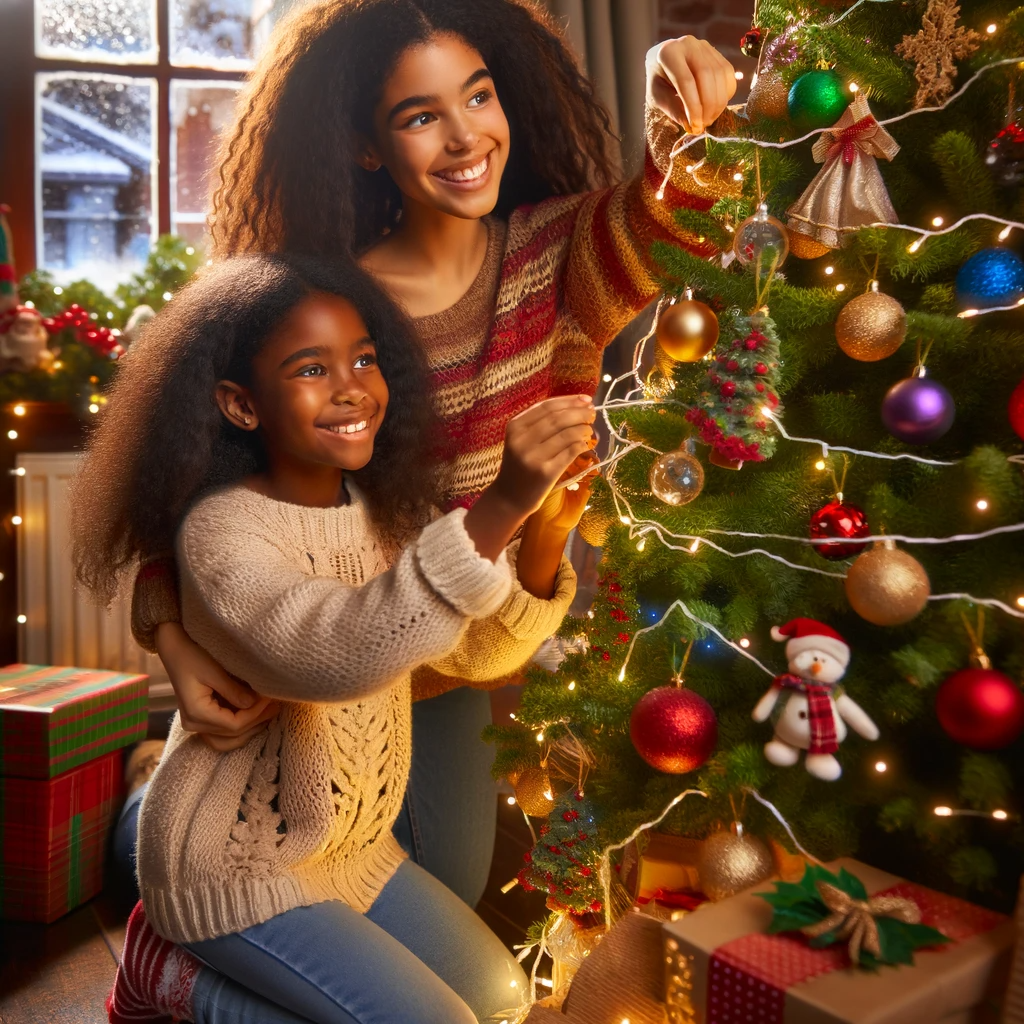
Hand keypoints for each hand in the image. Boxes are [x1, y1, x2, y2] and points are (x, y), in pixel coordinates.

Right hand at [155, 622, 278, 752]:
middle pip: (232, 735)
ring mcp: (195, 724)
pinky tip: (256, 714)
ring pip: (227, 741)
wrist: (175, 648)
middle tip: (276, 706)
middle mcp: (193, 724)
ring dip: (249, 729)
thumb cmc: (193, 654)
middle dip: (257, 722)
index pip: (234, 725)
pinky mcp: (199, 718)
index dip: (256, 714)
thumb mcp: (215, 670)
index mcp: (196, 713)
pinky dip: (240, 727)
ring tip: (269, 713)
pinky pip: (221, 733)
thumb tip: (255, 703)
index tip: (271, 698)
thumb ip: (234, 690)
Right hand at [464, 395, 595, 562]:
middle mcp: (522, 440)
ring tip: (589, 430)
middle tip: (593, 414)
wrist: (509, 497)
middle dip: (580, 413)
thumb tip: (578, 405)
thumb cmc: (520, 465)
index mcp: (515, 427)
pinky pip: (570, 452)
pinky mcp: (545, 472)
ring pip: (567, 434)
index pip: (547, 407)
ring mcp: (533, 457)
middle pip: (558, 419)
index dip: (570, 401)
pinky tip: (586, 445)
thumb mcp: (522, 440)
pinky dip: (582, 445)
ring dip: (583, 429)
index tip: (586, 400)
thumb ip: (541, 423)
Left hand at [646, 37, 736, 134]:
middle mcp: (689, 44)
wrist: (665, 62)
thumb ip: (672, 109)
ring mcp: (705, 46)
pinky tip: (716, 107)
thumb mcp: (657, 96)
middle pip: (707, 76)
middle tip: (704, 124)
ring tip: (708, 119)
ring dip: (718, 102)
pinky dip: (726, 94)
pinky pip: (728, 74)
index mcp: (669, 53)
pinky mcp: (717, 53)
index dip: (694, 106)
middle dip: (708, 105)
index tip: (696, 126)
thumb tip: (691, 125)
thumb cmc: (658, 80)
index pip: (686, 81)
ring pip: (721, 75)